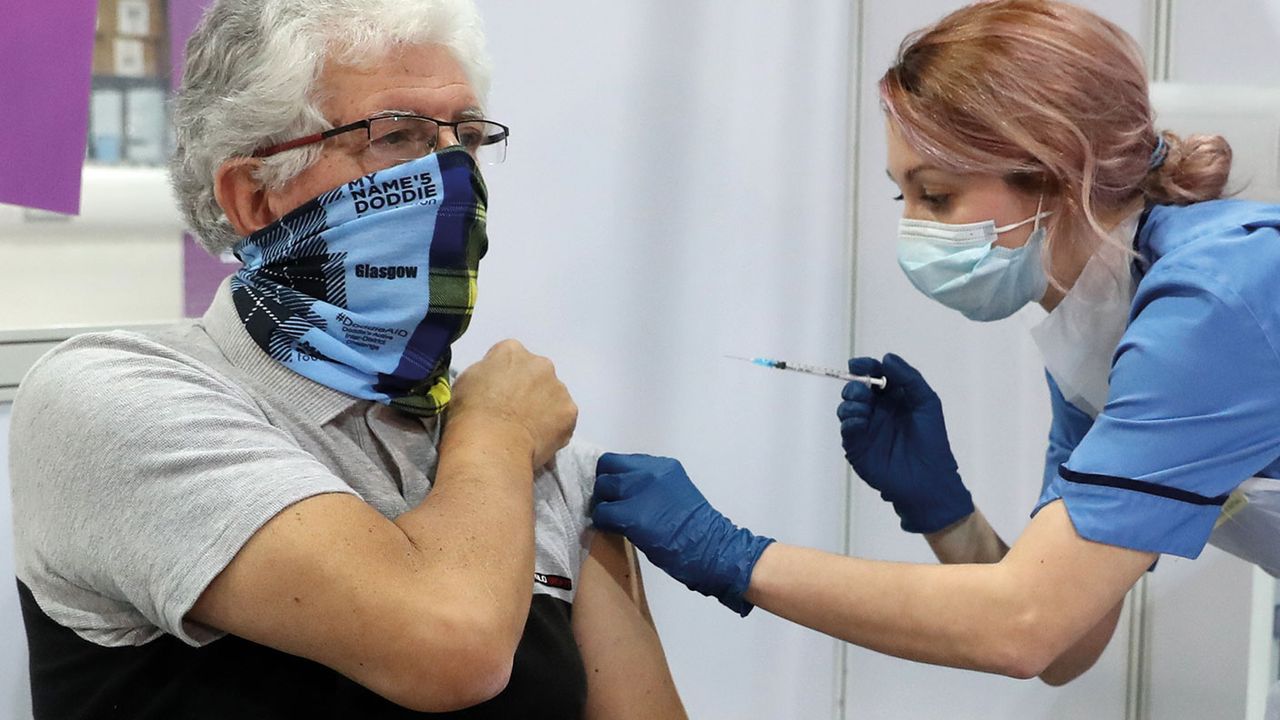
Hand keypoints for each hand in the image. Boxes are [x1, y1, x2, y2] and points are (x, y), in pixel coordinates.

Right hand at [449, 339, 577, 467]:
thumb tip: (494, 381)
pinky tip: (537, 440)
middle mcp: (540, 363)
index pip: (510, 357)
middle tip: (514, 413)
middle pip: (536, 374)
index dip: (503, 377)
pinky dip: (554, 428)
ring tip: (526, 430)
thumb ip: (485, 373)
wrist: (491, 445)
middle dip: (528, 389)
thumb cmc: (469, 413)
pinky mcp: (569, 412)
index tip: (497, 395)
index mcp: (511, 350)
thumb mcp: (465, 381)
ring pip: (552, 396)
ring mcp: (559, 388)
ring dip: (543, 408)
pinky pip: (562, 418)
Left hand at [592, 453, 773, 615]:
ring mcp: (638, 491)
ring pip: (602, 488)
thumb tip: (625, 490)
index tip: (616, 490)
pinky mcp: (630, 515)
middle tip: (611, 504)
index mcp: (662, 466)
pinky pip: (602, 513)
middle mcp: (649, 472)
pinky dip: (603, 522)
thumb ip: (650, 484)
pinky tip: (614, 530)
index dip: (614, 474)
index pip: (622, 460)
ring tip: (613, 518)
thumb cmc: (696, 527)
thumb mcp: (674, 491)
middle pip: (607, 468)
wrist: (709, 548)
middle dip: (606, 487)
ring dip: (603, 503)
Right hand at [837, 353, 973, 533]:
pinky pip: (846, 428)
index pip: (874, 375)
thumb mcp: (926, 401)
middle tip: (865, 392)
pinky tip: (861, 422)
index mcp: (893, 398)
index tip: (857, 364)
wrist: (928, 478)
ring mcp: (866, 428)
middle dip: (855, 386)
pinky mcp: (857, 446)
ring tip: (864, 409)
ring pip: (846, 407)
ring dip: (851, 403)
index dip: (864, 367)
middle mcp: (877, 411)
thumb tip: (885, 357)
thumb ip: (908, 377)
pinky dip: (850, 421)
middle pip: (855, 389)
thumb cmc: (932, 440)